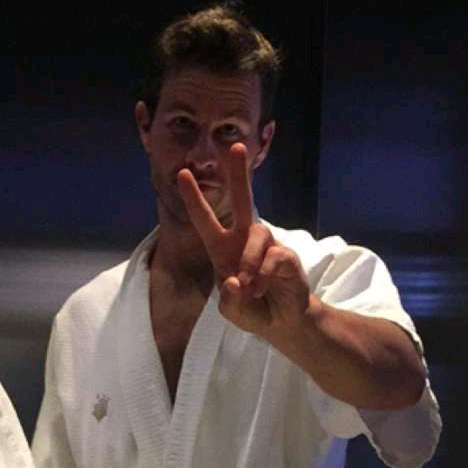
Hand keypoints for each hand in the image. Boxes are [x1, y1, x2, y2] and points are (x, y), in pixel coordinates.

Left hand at [177, 143, 309, 336]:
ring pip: (256, 234)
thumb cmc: (252, 310)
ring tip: (249, 288)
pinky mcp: (286, 254)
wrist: (282, 322)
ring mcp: (267, 245)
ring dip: (249, 262)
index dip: (194, 198)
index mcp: (223, 249)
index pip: (205, 220)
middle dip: (238, 174)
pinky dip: (264, 274)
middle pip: (242, 200)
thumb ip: (228, 299)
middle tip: (235, 146)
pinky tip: (262, 288)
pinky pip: (273, 256)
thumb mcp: (231, 310)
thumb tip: (233, 280)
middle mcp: (244, 240)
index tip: (182, 173)